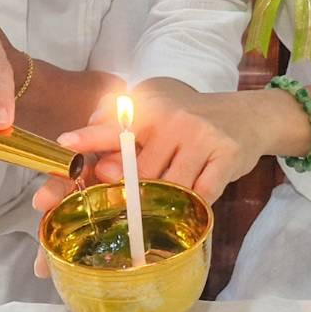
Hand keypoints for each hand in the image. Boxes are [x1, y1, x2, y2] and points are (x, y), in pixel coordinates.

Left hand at [29, 84, 271, 275]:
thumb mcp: (154, 113)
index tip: (65, 144)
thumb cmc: (187, 121)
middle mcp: (174, 119)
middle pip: (141, 173)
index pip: (115, 125)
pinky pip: (201, 196)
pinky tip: (197, 194)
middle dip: (137, 191)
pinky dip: (195, 203)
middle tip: (140, 196)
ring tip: (176, 187)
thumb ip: (119, 130)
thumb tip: (99, 162)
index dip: (89, 136)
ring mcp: (201, 137)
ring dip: (169, 198)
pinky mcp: (226, 156)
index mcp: (150, 108)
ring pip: (171, 188)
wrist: (245, 116)